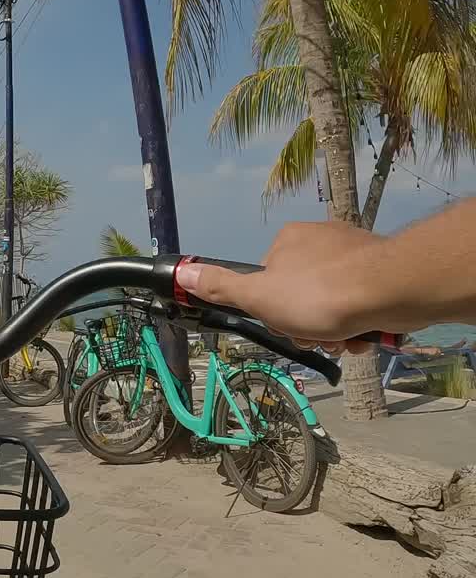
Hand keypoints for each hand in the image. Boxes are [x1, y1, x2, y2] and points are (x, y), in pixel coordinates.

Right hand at [174, 221, 388, 355]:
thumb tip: (182, 272)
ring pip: (333, 302)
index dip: (274, 309)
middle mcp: (321, 239)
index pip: (269, 281)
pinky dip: (360, 323)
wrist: (394, 289)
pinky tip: (366, 333)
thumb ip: (223, 287)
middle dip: (309, 324)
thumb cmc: (319, 294)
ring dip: (335, 329)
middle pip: (302, 293)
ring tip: (346, 338)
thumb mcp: (260, 296)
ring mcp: (355, 253)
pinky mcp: (385, 269)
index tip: (286, 325)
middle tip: (319, 336)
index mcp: (288, 240)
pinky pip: (362, 302)